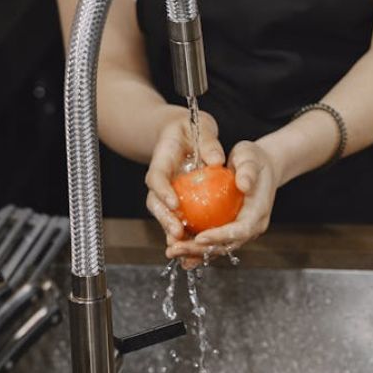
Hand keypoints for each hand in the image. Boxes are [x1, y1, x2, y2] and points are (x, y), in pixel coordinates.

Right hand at [145, 109, 225, 267]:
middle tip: (176, 232)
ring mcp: (167, 191)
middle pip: (156, 202)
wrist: (186, 132)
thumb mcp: (200, 126)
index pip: (157, 177)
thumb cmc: (193, 127)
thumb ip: (208, 142)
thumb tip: (216, 160)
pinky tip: (196, 246)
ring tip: (182, 246)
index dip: (163, 191)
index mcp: (162, 160)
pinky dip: (185, 231)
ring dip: (172, 231)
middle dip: (164, 219)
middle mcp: (161, 179)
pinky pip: (179, 217)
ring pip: (165, 214)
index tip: (174, 203)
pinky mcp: (177, 200)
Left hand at [166, 139, 278, 263]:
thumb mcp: (250, 158)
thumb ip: (248, 170)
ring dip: (194, 253)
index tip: (199, 237)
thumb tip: (244, 184)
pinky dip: (195, 247)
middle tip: (175, 249)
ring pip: (217, 248)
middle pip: (226, 245)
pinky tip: (176, 248)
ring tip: (172, 252)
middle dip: (200, 250)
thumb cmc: (253, 160)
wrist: (260, 168)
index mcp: (258, 213)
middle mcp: (251, 228)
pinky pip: (213, 242)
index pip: (240, 230)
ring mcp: (241, 231)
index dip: (220, 236)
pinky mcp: (231, 231)